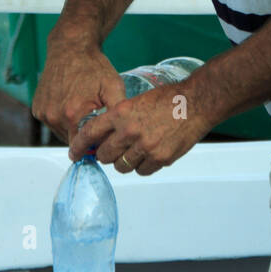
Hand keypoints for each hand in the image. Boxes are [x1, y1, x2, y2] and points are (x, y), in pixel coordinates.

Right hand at [31, 34, 125, 144]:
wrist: (70, 48)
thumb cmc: (93, 66)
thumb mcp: (113, 87)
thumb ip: (117, 113)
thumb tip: (120, 135)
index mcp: (73, 115)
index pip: (84, 147)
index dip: (95, 145)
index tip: (102, 136)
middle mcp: (54, 116)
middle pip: (72, 142)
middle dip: (84, 136)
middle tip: (94, 118)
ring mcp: (44, 113)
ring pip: (61, 134)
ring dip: (72, 128)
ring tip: (82, 109)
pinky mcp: (37, 109)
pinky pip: (52, 123)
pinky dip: (61, 119)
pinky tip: (71, 104)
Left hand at [67, 82, 214, 175]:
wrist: (196, 103)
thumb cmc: (167, 99)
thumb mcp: (135, 102)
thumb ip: (118, 119)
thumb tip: (102, 138)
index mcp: (121, 113)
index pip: (90, 133)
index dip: (79, 146)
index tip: (74, 154)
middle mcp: (130, 131)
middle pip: (104, 155)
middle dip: (105, 155)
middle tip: (111, 151)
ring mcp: (146, 147)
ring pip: (122, 166)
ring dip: (124, 162)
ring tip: (134, 151)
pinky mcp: (160, 158)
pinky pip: (141, 171)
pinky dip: (142, 166)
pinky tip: (148, 154)